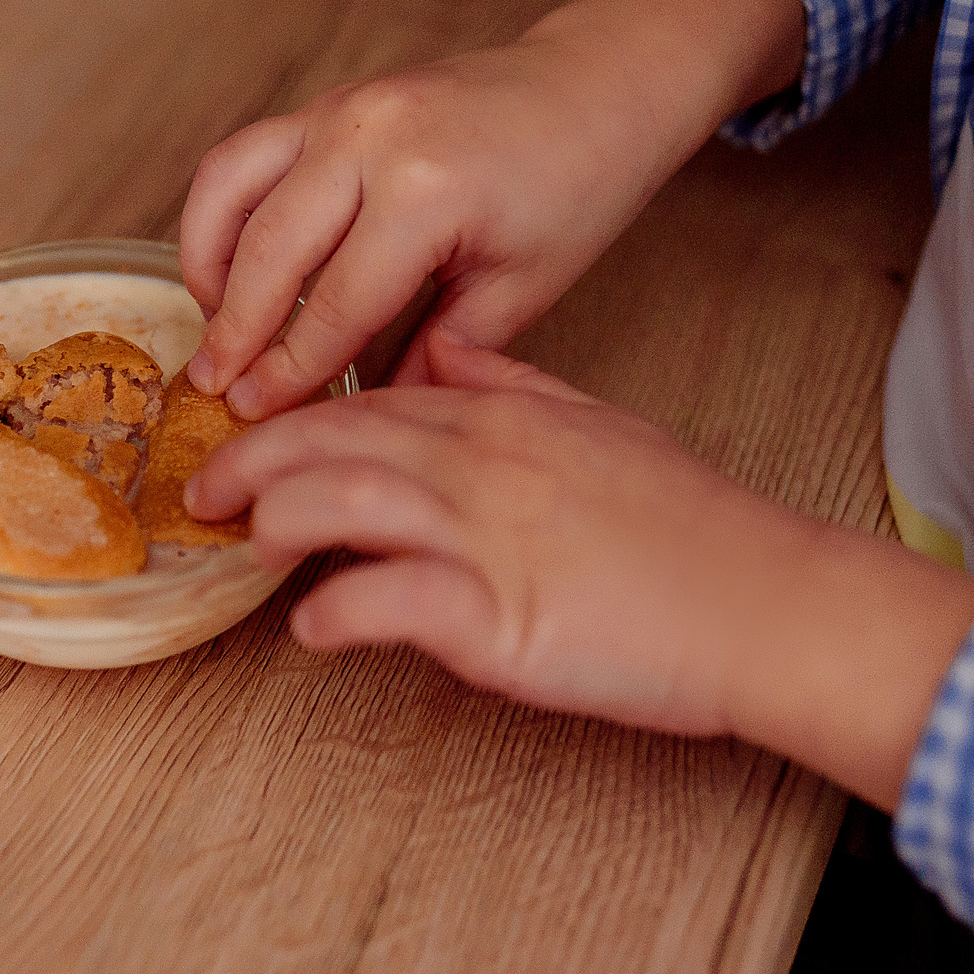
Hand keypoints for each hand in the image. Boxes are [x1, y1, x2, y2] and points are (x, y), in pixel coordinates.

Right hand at [176, 0, 807, 418]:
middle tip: (211, 389)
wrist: (598, 85)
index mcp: (427, 192)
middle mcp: (369, 138)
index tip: (253, 416)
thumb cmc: (577, 186)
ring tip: (211, 326)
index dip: (290, 370)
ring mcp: (342, 108)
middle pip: (270, 250)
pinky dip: (223, 211)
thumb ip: (437, 354)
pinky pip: (246, 154)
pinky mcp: (330, 100)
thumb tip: (366, 416)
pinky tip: (230, 264)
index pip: (336, 305)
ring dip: (207, 262)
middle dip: (235, 330)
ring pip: (231, 186)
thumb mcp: (520, 289)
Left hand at [191, 338, 973, 806]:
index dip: (291, 420)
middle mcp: (481, 461)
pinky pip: (387, 602)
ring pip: (340, 501)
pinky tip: (313, 629)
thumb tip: (447, 345)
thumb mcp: (596, 423)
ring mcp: (488, 535)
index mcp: (500, 414)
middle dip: (251, 462)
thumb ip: (514, 382)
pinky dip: (334, 614)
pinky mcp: (501, 617)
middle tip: (204, 494)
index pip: (366, 400)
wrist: (769, 599)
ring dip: (277, 525)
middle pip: (330, 440)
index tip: (245, 445)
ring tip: (247, 551)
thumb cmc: (689, 526)